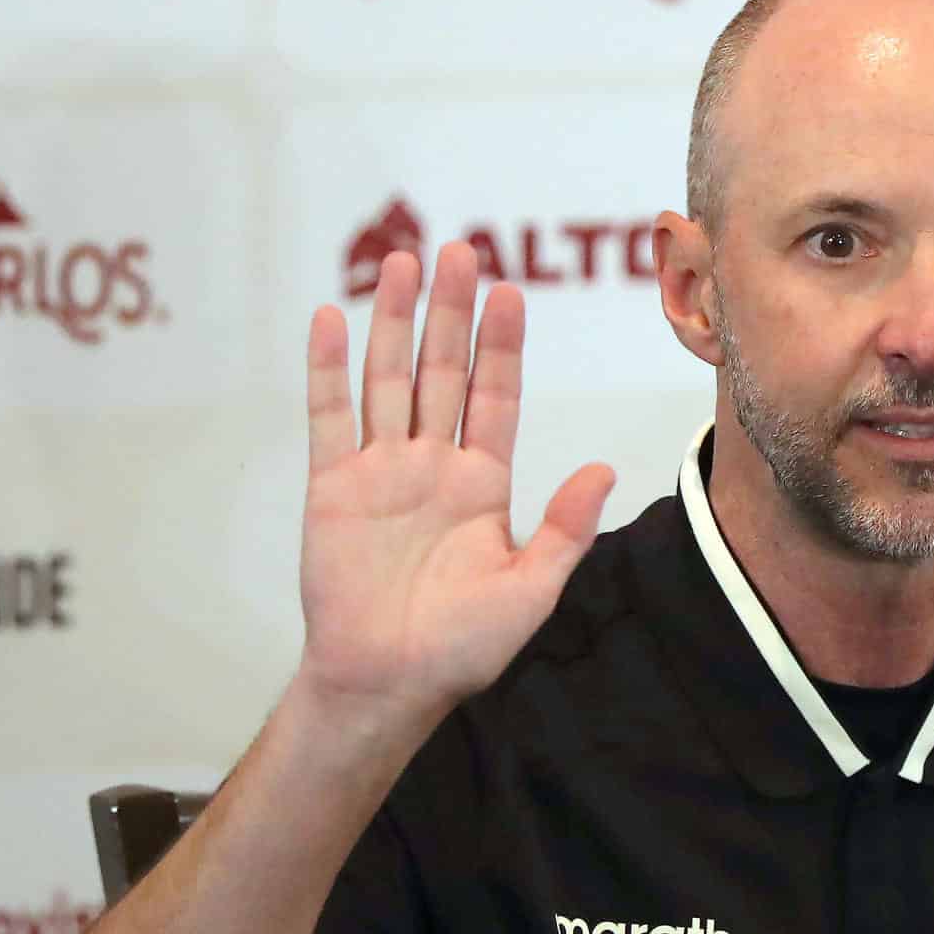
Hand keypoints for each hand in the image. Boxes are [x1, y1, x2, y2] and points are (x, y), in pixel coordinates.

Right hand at [295, 241, 613, 755]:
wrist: (387, 683)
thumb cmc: (462, 647)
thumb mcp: (530, 590)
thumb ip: (564, 528)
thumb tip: (605, 471)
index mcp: (484, 483)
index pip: (496, 397)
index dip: (502, 345)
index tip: (511, 292)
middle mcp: (434, 465)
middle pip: (445, 372)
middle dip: (454, 312)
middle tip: (461, 250)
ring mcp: (382, 471)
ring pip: (391, 379)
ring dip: (397, 323)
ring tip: (403, 263)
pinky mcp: (333, 487)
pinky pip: (330, 416)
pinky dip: (328, 368)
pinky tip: (331, 318)